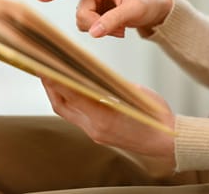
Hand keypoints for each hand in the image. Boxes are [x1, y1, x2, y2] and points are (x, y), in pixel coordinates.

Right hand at [37, 0, 171, 37]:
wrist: (157, 8)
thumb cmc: (150, 3)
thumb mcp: (135, 10)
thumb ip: (114, 20)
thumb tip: (93, 33)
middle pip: (80, 11)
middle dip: (95, 25)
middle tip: (117, 32)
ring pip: (83, 20)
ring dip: (100, 29)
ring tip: (121, 29)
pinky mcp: (96, 10)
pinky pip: (90, 25)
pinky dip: (102, 31)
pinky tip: (118, 29)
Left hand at [41, 77, 176, 176]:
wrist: (166, 141)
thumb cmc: (155, 116)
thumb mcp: (134, 92)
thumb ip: (110, 84)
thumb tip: (90, 72)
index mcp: (105, 117)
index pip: (73, 96)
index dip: (56, 80)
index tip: (45, 66)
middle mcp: (95, 128)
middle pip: (62, 106)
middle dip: (50, 86)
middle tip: (42, 67)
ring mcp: (95, 133)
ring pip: (67, 112)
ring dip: (57, 94)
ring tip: (51, 76)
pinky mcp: (97, 135)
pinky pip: (77, 117)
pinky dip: (70, 102)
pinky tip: (70, 90)